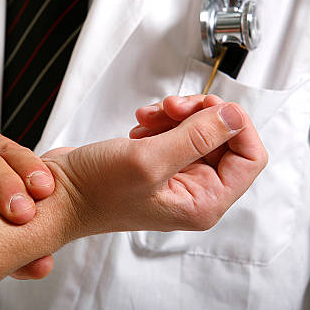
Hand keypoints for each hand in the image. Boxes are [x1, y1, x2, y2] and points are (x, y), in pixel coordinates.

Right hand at [46, 95, 267, 237]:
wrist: (59, 194)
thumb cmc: (94, 191)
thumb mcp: (148, 160)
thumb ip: (197, 137)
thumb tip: (233, 115)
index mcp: (203, 202)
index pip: (249, 157)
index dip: (235, 124)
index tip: (208, 106)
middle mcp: (194, 192)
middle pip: (224, 139)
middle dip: (198, 114)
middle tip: (171, 107)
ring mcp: (176, 178)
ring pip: (199, 131)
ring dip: (176, 115)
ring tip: (148, 117)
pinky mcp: (158, 164)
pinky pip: (177, 132)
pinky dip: (162, 121)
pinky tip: (140, 126)